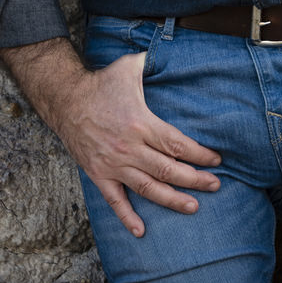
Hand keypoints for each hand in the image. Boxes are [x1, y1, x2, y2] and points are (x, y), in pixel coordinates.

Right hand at [0, 38, 220, 237]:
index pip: (177, 145)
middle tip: (215, 185)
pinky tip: (141, 231)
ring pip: (148, 188)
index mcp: (141, 123)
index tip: (216, 160)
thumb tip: (174, 52)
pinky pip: (115, 201)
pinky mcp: (99, 174)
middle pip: (168, 170)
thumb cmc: (101, 83)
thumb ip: (153, 62)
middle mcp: (129, 147)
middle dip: (195, 179)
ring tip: (193, 207)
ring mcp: (113, 164)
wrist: (65, 100)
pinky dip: (128, 217)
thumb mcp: (130, 66)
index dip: (200, 154)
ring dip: (172, 200)